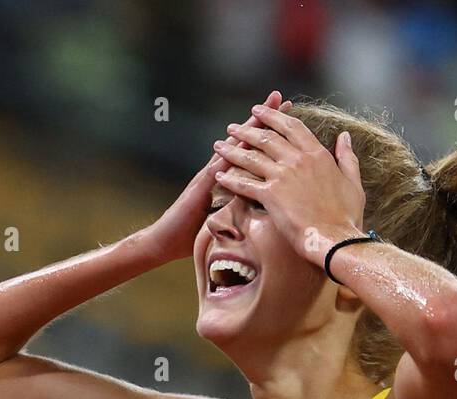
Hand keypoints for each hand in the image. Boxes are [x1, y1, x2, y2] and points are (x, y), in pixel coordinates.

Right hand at [145, 92, 291, 262]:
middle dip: (263, 119)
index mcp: (230, 177)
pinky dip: (227, 158)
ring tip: (261, 110)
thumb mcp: (229, 221)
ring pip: (231, 150)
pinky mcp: (199, 190)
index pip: (255, 151)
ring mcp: (207, 178)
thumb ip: (244, 208)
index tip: (290, 115)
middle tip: (280, 97)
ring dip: (246, 129)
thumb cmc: (195, 235)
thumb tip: (267, 210)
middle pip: (246, 141)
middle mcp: (219, 171)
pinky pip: (215, 172)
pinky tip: (238, 144)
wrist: (166, 243)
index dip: (272, 133)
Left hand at [213, 103, 365, 268]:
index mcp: (317, 154)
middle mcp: (297, 160)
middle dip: (247, 130)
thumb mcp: (352, 182)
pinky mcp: (271, 195)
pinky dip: (230, 179)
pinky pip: (245, 183)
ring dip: (232, 150)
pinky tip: (219, 176)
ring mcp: (283, 176)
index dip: (274, 116)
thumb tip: (345, 136)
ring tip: (219, 146)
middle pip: (266, 138)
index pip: (292, 127)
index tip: (260, 110)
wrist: (335, 239)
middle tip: (233, 127)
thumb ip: (347, 157)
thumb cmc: (347, 216)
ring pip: (252, 157)